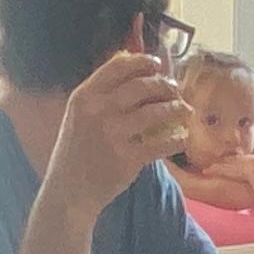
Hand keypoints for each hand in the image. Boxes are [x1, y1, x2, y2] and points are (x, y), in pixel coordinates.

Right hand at [45, 50, 195, 213]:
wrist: (67, 192)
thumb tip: (135, 75)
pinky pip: (161, 143)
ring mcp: (113, 134)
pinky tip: (182, 138)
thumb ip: (100, 96)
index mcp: (84, 96)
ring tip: (186, 110)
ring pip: (156, 112)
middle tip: (175, 89)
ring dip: (177, 109)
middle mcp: (98, 111)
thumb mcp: (78, 116)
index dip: (142, 61)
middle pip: (142, 86)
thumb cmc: (75, 152)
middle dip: (164, 85)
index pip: (118, 66)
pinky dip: (177, 139)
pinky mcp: (127, 158)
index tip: (157, 64)